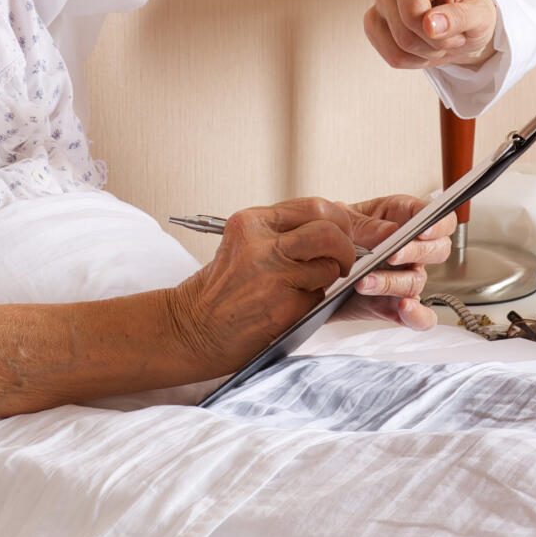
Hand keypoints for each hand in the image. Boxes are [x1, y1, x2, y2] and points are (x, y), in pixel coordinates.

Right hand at [165, 197, 362, 374]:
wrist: (189, 330)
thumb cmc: (220, 291)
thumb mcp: (243, 245)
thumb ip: (281, 232)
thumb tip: (334, 226)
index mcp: (251, 222)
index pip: (314, 207)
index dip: (338, 220)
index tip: (344, 233)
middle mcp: (261, 244)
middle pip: (329, 231)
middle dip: (346, 247)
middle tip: (343, 260)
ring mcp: (273, 276)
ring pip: (329, 266)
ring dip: (328, 278)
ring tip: (308, 287)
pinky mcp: (283, 307)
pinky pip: (318, 297)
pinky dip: (313, 302)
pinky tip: (289, 307)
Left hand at [338, 194, 455, 329]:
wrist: (313, 267)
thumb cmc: (334, 236)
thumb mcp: (342, 222)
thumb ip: (365, 225)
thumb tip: (390, 231)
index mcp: (404, 219)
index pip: (440, 220)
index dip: (439, 224)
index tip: (424, 228)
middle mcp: (411, 251)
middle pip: (438, 250)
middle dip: (417, 251)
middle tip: (391, 255)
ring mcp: (405, 279)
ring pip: (416, 281)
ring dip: (392, 282)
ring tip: (364, 282)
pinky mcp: (396, 307)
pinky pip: (420, 318)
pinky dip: (418, 316)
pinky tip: (404, 308)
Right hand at [363, 0, 498, 70]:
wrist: (460, 32)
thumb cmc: (470, 14)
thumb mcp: (481, 16)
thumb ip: (460, 18)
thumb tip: (430, 25)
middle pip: (411, 17)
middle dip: (437, 37)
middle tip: (452, 33)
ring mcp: (383, 0)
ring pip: (402, 40)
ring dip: (428, 51)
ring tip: (439, 39)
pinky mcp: (373, 22)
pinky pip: (392, 55)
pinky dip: (414, 60)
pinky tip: (423, 48)